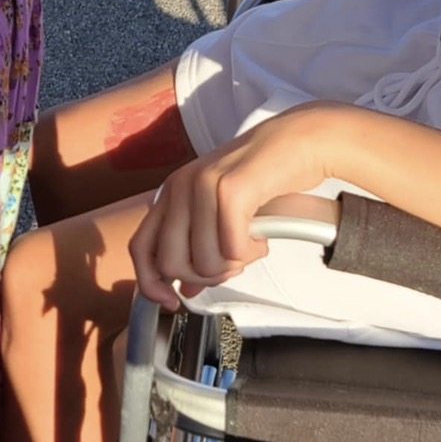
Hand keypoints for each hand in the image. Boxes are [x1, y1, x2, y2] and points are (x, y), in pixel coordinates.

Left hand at [130, 107, 337, 307]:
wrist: (300, 140)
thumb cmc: (264, 177)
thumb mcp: (220, 212)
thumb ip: (198, 248)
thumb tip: (185, 289)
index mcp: (172, 192)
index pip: (140, 248)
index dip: (151, 284)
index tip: (173, 301)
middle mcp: (180, 186)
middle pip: (171, 264)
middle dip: (206, 276)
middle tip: (233, 262)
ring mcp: (203, 184)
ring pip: (204, 262)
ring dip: (234, 264)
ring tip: (251, 243)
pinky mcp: (231, 188)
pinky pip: (232, 249)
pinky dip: (251, 252)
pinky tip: (261, 236)